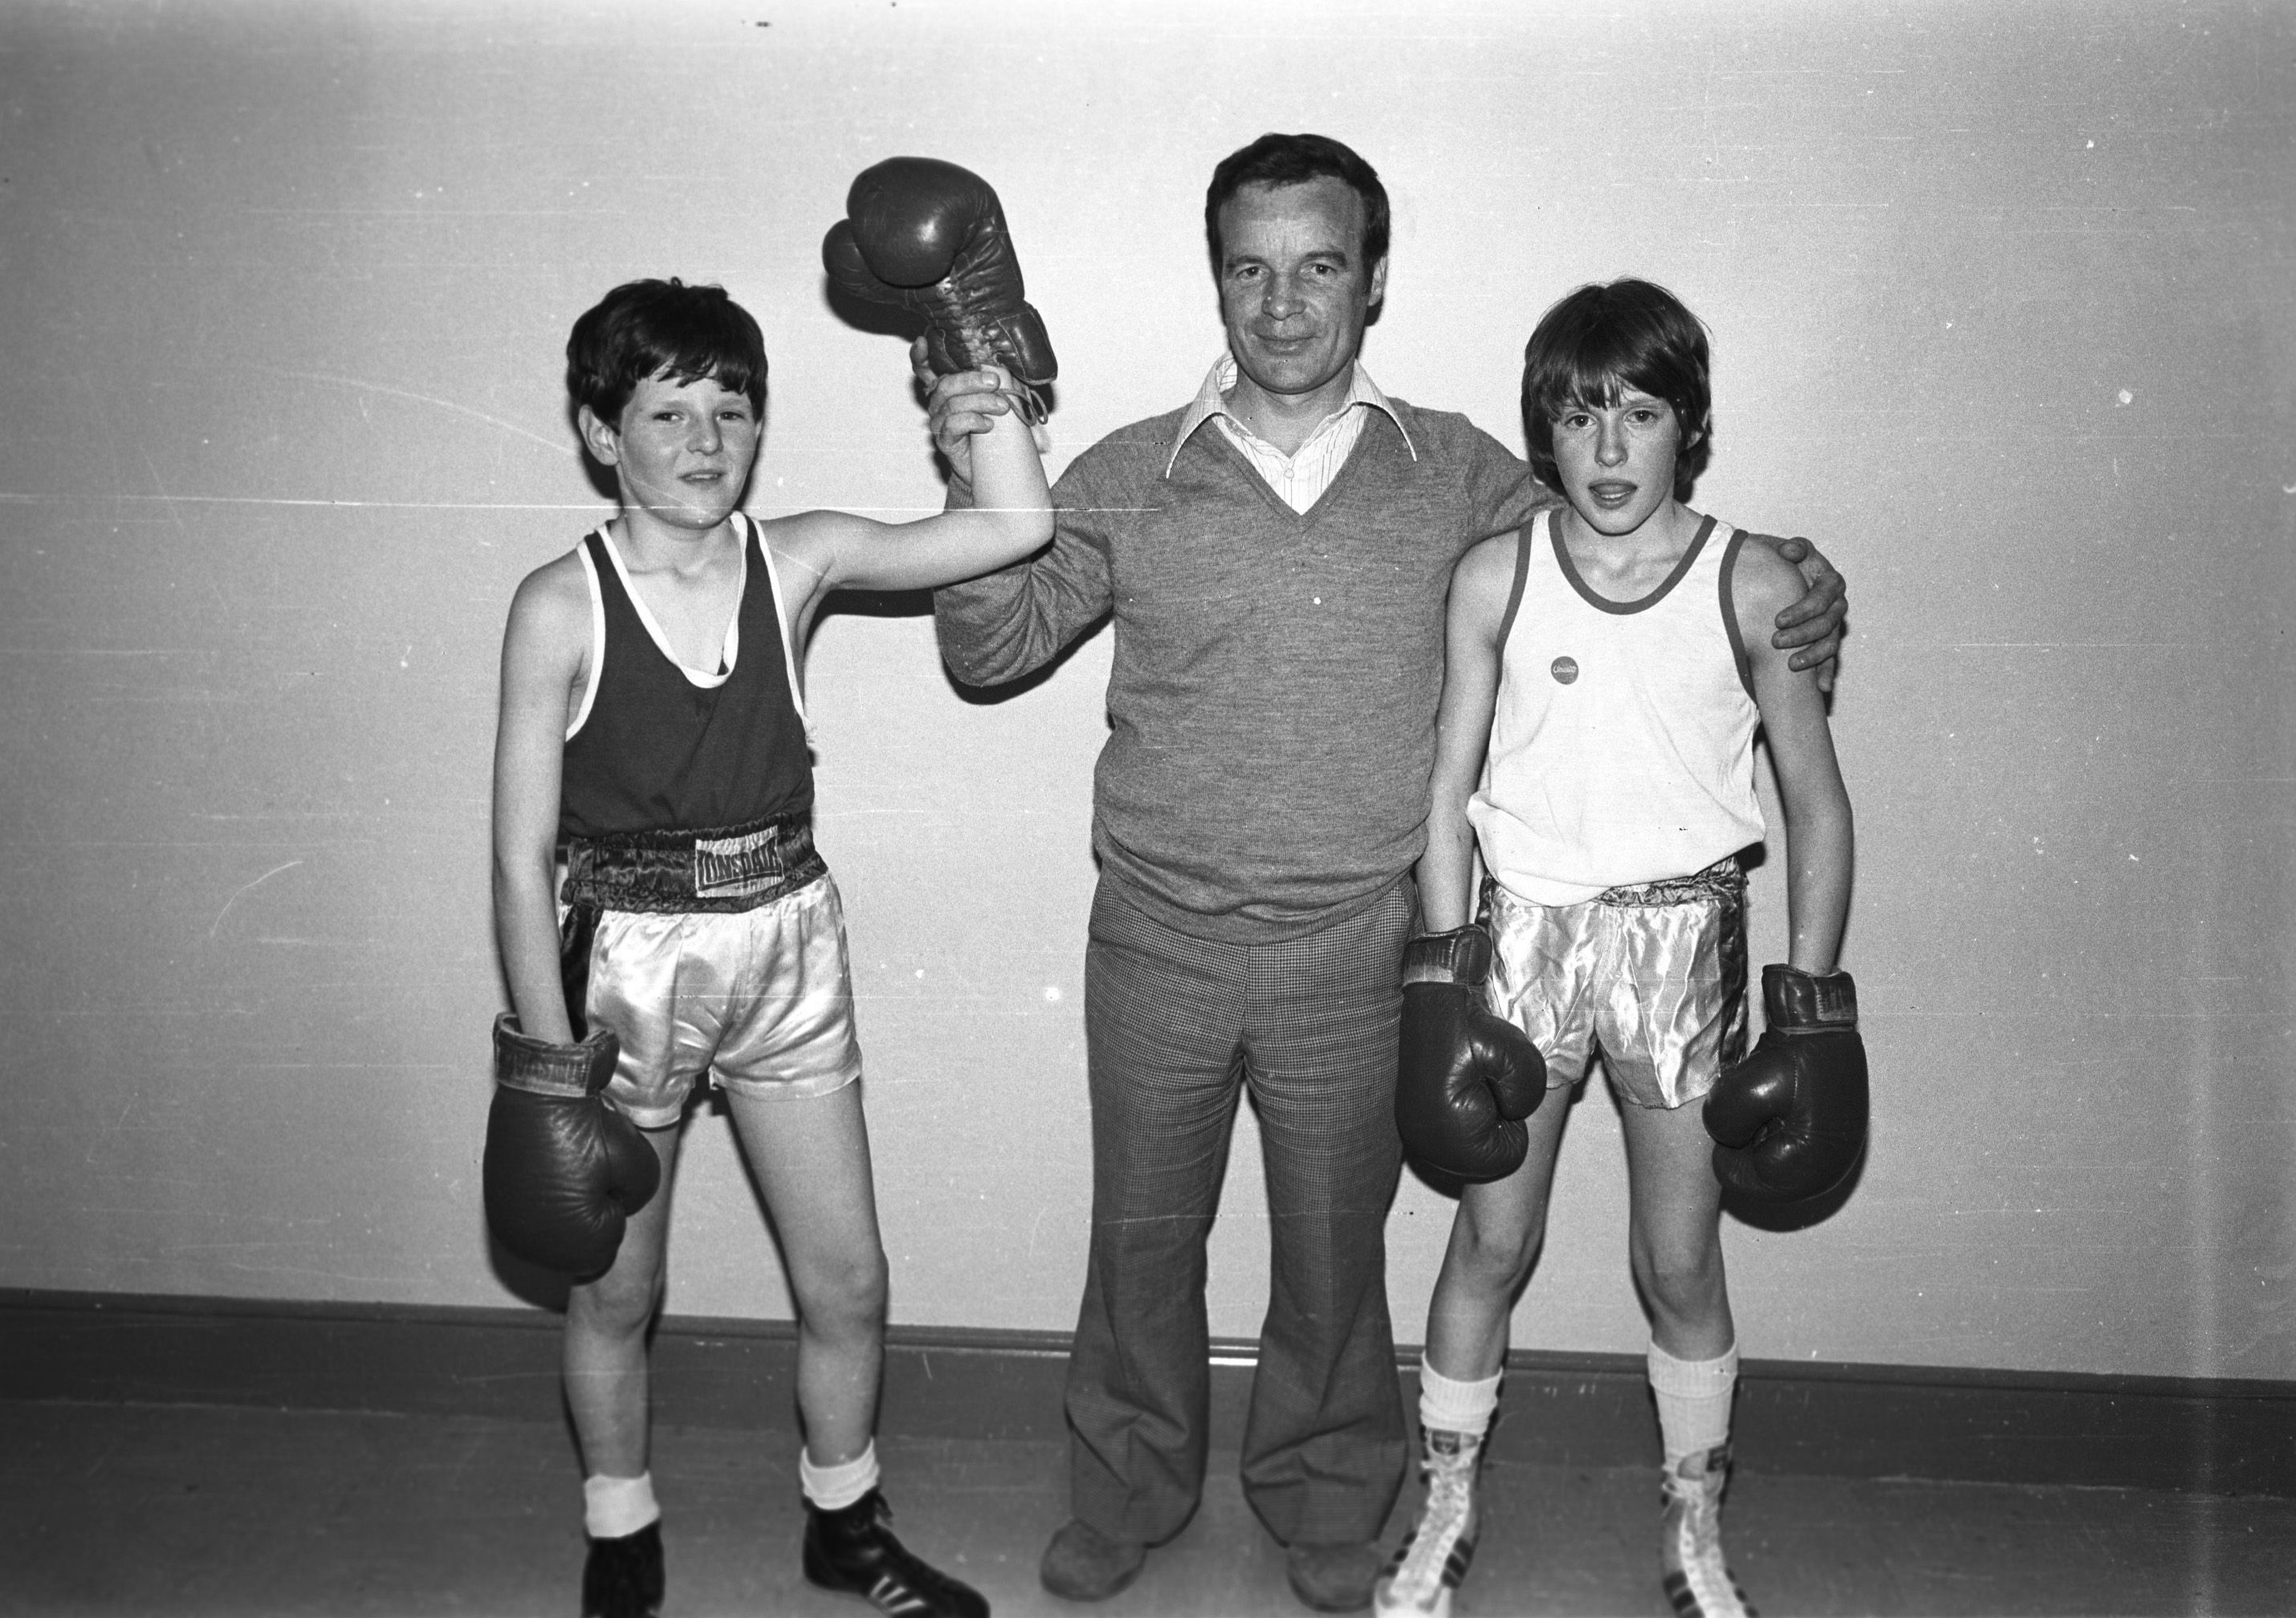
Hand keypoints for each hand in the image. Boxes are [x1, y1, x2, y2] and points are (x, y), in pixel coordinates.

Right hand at [918, 340, 1048, 477]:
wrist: (995, 463)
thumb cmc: (996, 426)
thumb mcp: (999, 396)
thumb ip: (997, 378)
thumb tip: (1004, 363)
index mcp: (948, 386)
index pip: (925, 368)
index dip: (920, 355)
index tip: (923, 341)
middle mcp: (938, 402)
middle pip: (945, 384)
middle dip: (971, 380)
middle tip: (995, 382)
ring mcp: (939, 422)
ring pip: (951, 404)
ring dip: (980, 402)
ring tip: (1002, 407)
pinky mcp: (944, 441)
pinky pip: (952, 425)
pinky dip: (973, 421)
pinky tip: (988, 425)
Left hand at [1766, 535, 1847, 693]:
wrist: (1777, 572)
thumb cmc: (1782, 560)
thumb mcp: (1787, 549)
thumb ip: (1793, 549)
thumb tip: (1789, 552)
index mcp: (1829, 580)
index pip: (1822, 596)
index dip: (1803, 609)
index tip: (1777, 619)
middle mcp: (1836, 603)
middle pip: (1826, 623)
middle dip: (1802, 635)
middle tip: (1775, 642)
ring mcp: (1834, 623)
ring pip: (1830, 643)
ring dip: (1813, 656)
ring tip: (1791, 666)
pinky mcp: (1827, 640)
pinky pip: (1830, 658)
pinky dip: (1825, 672)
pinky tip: (1821, 689)